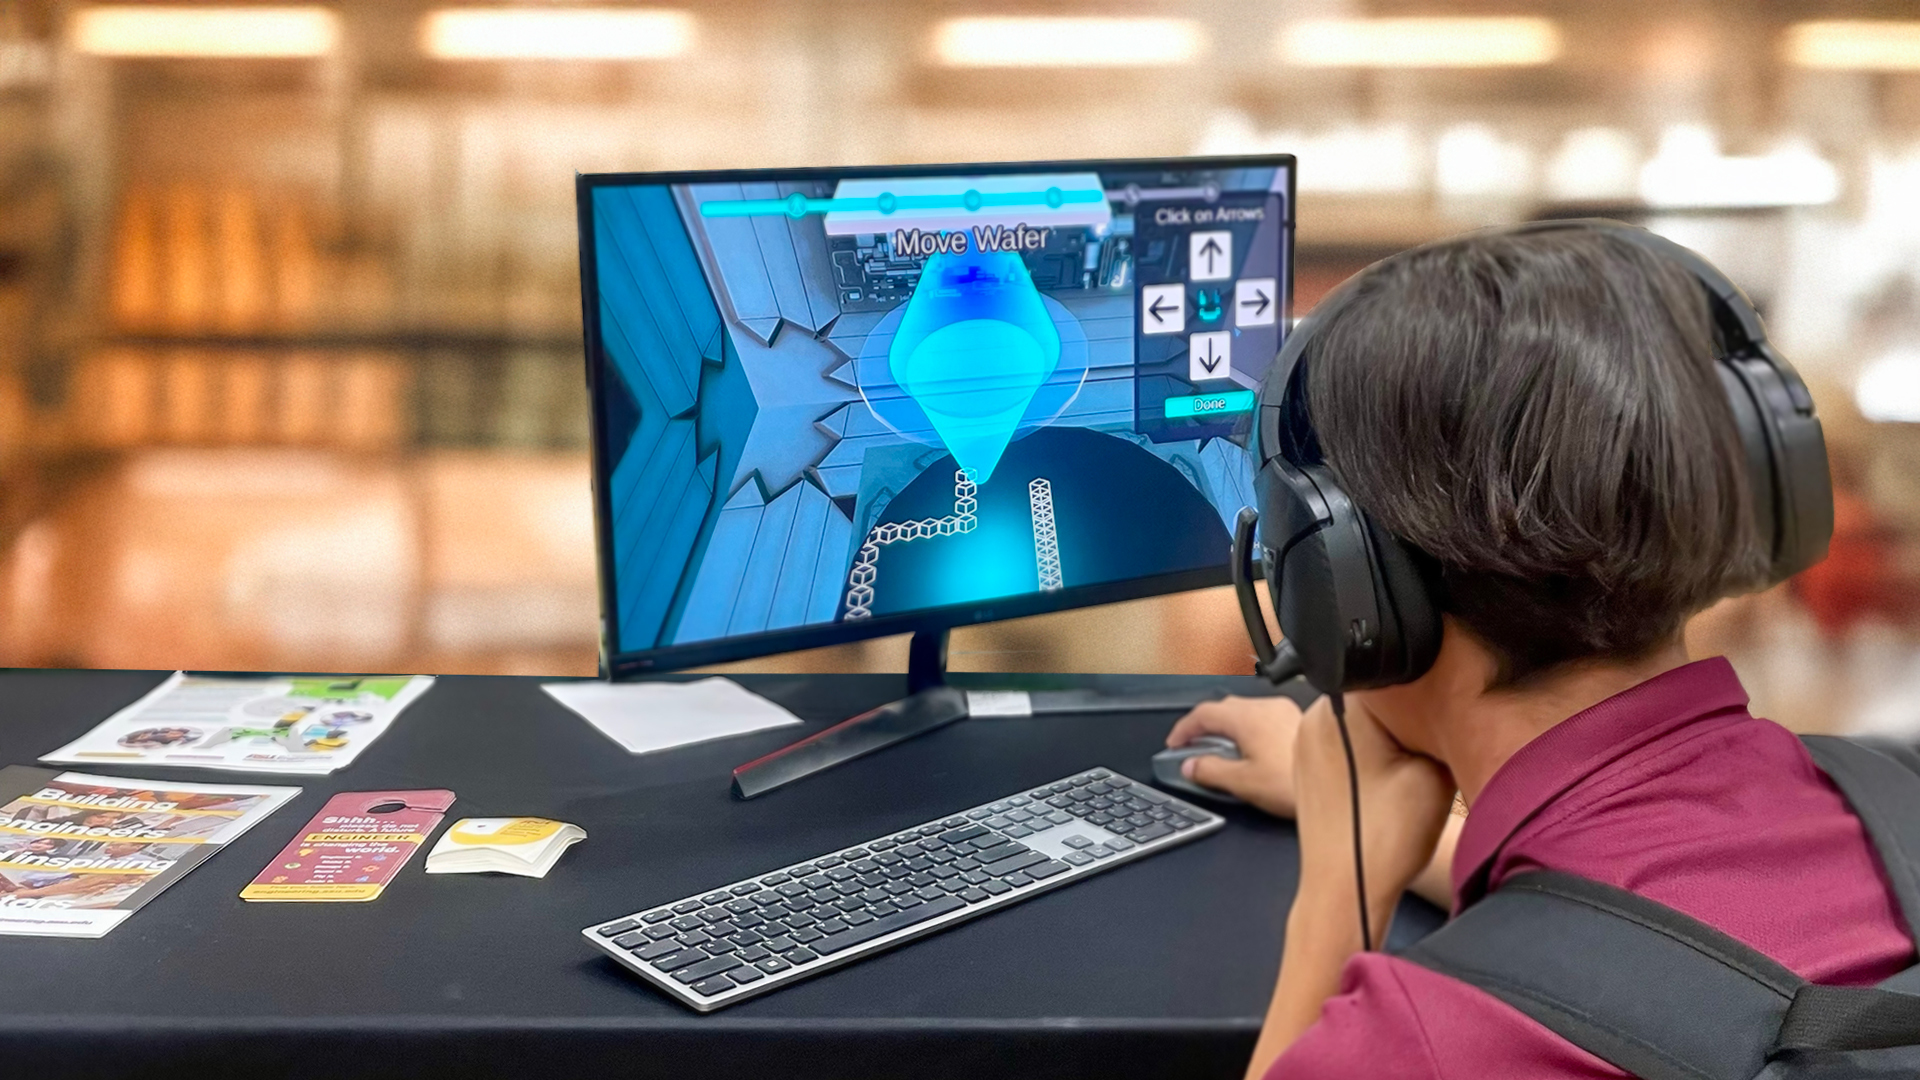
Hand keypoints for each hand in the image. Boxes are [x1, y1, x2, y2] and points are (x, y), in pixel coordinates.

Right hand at [1164, 696, 1303, 816]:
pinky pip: (1262, 718)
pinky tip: (1251, 751)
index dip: (1183, 728)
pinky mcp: (1296, 721)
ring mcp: (1282, 711)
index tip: (1174, 744)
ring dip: (1227, 728)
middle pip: (1222, 708)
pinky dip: (1247, 730)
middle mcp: (1264, 707)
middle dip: (1203, 726)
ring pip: (1244, 712)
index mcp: (1246, 718)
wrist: (1341, 785)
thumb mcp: (1243, 782)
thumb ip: (1210, 771)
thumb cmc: (1295, 782)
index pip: (1202, 713)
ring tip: (1220, 751)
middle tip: (1192, 746)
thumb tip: (1190, 766)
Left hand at [1291, 694, 1453, 941]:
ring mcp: (1306, 742)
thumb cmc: (1386, 836)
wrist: (1345, 889)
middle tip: (1430, 748)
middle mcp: (1312, 716)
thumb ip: (1441, 725)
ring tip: (1408, 770)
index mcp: (1340, 707)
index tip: (1444, 719)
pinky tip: (1388, 783)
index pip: (1393, 674)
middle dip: (1408, 717)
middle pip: (1378, 697)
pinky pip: (1348, 743)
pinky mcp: (1309, 766)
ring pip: (1363, 722)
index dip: (1428, 694)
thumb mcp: (1434, 769)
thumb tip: (1449, 704)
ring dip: (1390, 738)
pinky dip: (1372, 756)